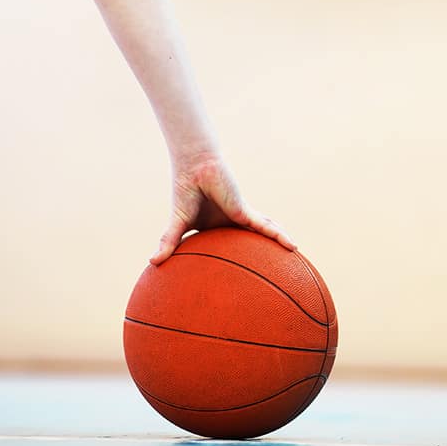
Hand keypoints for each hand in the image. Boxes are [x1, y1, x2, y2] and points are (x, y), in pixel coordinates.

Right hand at [150, 154, 295, 264]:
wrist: (195, 168)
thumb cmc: (186, 191)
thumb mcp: (178, 223)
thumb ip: (170, 242)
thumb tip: (152, 263)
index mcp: (216, 227)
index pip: (228, 247)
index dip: (234, 259)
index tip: (240, 278)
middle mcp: (232, 223)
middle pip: (251, 243)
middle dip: (262, 255)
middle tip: (274, 273)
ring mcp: (241, 218)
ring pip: (264, 236)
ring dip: (278, 245)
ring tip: (294, 258)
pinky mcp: (246, 212)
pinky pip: (267, 228)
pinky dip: (279, 236)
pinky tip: (293, 246)